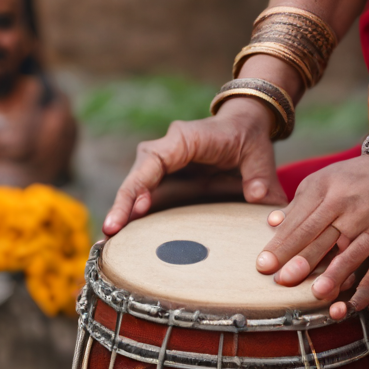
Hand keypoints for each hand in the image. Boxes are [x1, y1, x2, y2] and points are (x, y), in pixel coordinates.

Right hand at [103, 98, 287, 234]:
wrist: (244, 126)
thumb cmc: (248, 136)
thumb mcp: (259, 154)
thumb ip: (259, 175)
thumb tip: (257, 198)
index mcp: (185, 139)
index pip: (153, 161)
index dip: (140, 186)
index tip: (132, 212)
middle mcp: (168, 149)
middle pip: (138, 177)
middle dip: (123, 205)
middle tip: (110, 235)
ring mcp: (165, 164)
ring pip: (138, 188)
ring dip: (125, 212)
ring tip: (110, 242)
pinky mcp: (169, 177)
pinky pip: (149, 195)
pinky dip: (138, 213)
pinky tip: (127, 235)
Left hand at [256, 154, 368, 318]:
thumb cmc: (347, 178)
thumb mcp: (318, 181)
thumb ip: (296, 205)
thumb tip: (271, 223)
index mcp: (325, 192)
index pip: (299, 224)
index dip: (280, 245)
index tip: (264, 265)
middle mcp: (347, 208)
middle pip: (320, 238)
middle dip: (300, 260)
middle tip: (281, 280)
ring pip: (350, 252)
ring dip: (333, 274)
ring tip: (315, 293)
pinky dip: (368, 286)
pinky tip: (353, 303)